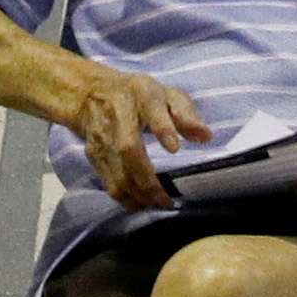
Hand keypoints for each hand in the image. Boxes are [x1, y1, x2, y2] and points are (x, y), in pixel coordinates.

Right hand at [38, 55, 212, 204]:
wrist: (90, 94)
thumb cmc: (138, 96)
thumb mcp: (166, 94)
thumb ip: (186, 114)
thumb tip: (206, 137)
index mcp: (141, 92)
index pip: (151, 106)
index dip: (162, 127)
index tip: (174, 148)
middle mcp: (118, 113)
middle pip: (129, 148)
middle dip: (148, 178)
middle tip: (167, 198)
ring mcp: (102, 135)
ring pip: (116, 170)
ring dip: (138, 194)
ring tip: (158, 203)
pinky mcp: (93, 154)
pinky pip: (108, 182)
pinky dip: (126, 198)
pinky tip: (142, 203)